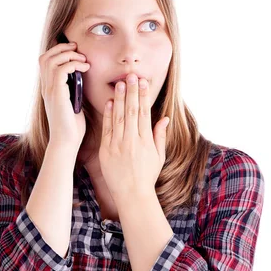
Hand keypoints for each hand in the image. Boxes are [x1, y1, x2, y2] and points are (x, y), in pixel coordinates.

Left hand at [98, 73, 169, 199]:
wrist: (131, 194)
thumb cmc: (147, 176)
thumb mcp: (158, 156)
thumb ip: (160, 135)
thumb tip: (164, 118)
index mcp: (145, 141)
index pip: (144, 113)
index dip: (143, 96)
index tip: (143, 82)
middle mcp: (131, 141)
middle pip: (131, 111)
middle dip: (131, 92)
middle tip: (131, 75)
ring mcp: (117, 145)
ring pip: (118, 117)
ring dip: (118, 99)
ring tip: (119, 83)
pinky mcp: (106, 150)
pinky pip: (107, 129)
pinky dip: (108, 114)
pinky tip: (109, 102)